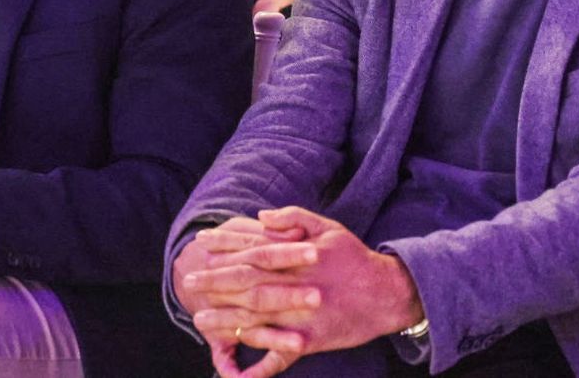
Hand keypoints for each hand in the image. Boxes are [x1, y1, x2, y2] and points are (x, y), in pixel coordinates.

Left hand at [187, 208, 423, 367]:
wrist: (388, 294)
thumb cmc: (354, 258)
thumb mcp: (327, 227)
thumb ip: (294, 217)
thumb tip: (260, 216)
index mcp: (297, 256)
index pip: (252, 250)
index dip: (225, 247)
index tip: (202, 245)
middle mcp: (296, 285)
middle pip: (248, 283)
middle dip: (216, 282)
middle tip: (190, 280)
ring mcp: (302, 315)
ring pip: (257, 318)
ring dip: (226, 319)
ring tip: (200, 319)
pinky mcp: (312, 340)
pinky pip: (282, 354)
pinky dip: (260, 363)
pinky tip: (237, 371)